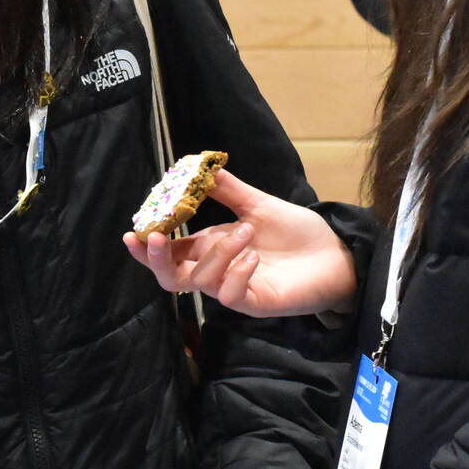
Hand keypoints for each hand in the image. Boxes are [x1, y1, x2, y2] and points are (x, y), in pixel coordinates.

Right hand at [124, 171, 357, 317]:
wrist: (335, 254)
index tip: (133, 232)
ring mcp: (235, 289)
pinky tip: (253, 256)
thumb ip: (226, 189)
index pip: (170, 251)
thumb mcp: (258, 204)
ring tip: (246, 232)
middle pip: (171, 277)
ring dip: (217, 252)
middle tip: (153, 238)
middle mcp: (218, 269)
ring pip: (201, 281)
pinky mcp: (255, 303)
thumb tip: (194, 166)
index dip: (148, 245)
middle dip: (156, 260)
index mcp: (211, 247)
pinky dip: (236, 273)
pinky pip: (230, 295)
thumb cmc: (296, 232)